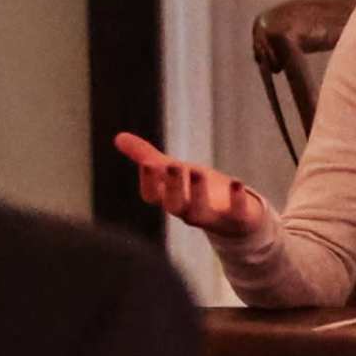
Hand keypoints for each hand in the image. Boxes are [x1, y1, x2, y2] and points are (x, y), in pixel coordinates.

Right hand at [110, 133, 273, 242]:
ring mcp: (213, 216)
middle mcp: (188, 211)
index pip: (152, 196)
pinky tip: (236, 182)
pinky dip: (237, 199)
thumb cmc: (198, 191)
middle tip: (172, 165)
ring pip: (200, 212)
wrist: (236, 217)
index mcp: (171, 199)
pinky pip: (236, 213)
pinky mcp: (238, 218)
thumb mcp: (172, 171)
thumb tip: (118, 137)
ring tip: (197, 171)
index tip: (147, 162)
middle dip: (172, 187)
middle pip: (175, 206)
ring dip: (198, 193)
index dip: (148, 181)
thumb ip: (147, 157)